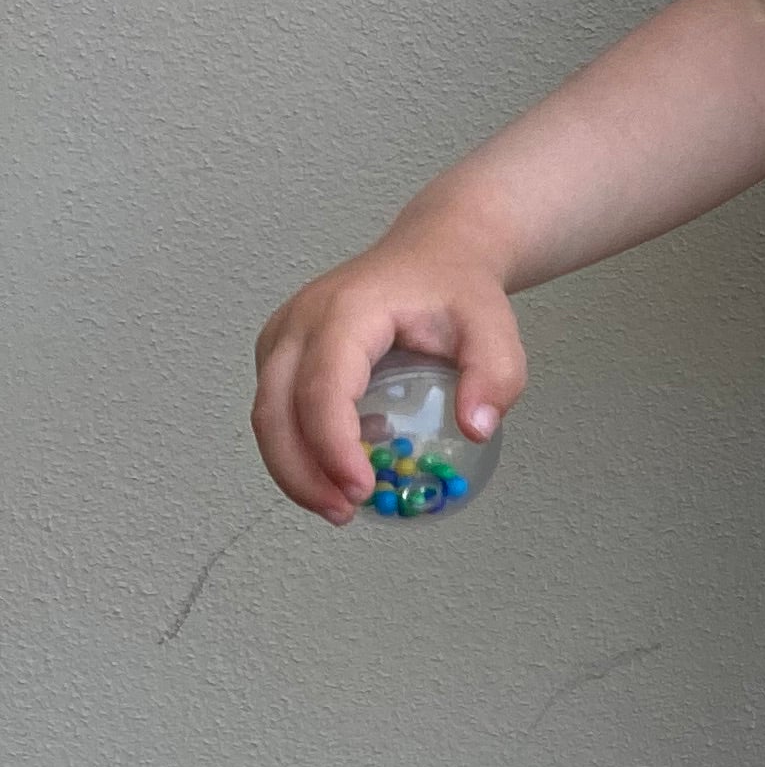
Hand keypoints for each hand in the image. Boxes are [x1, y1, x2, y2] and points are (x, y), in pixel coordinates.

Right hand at [252, 222, 526, 523]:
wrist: (433, 254)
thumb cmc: (458, 291)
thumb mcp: (495, 328)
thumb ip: (496, 377)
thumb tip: (476, 429)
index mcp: (346, 311)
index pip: (322, 388)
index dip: (333, 446)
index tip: (361, 489)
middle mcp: (300, 321)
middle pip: (274, 409)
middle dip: (301, 472)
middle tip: (345, 512)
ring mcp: (282, 335)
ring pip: (265, 414)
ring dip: (293, 469)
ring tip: (341, 505)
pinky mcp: (279, 352)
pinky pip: (274, 408)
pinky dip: (296, 449)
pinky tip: (338, 470)